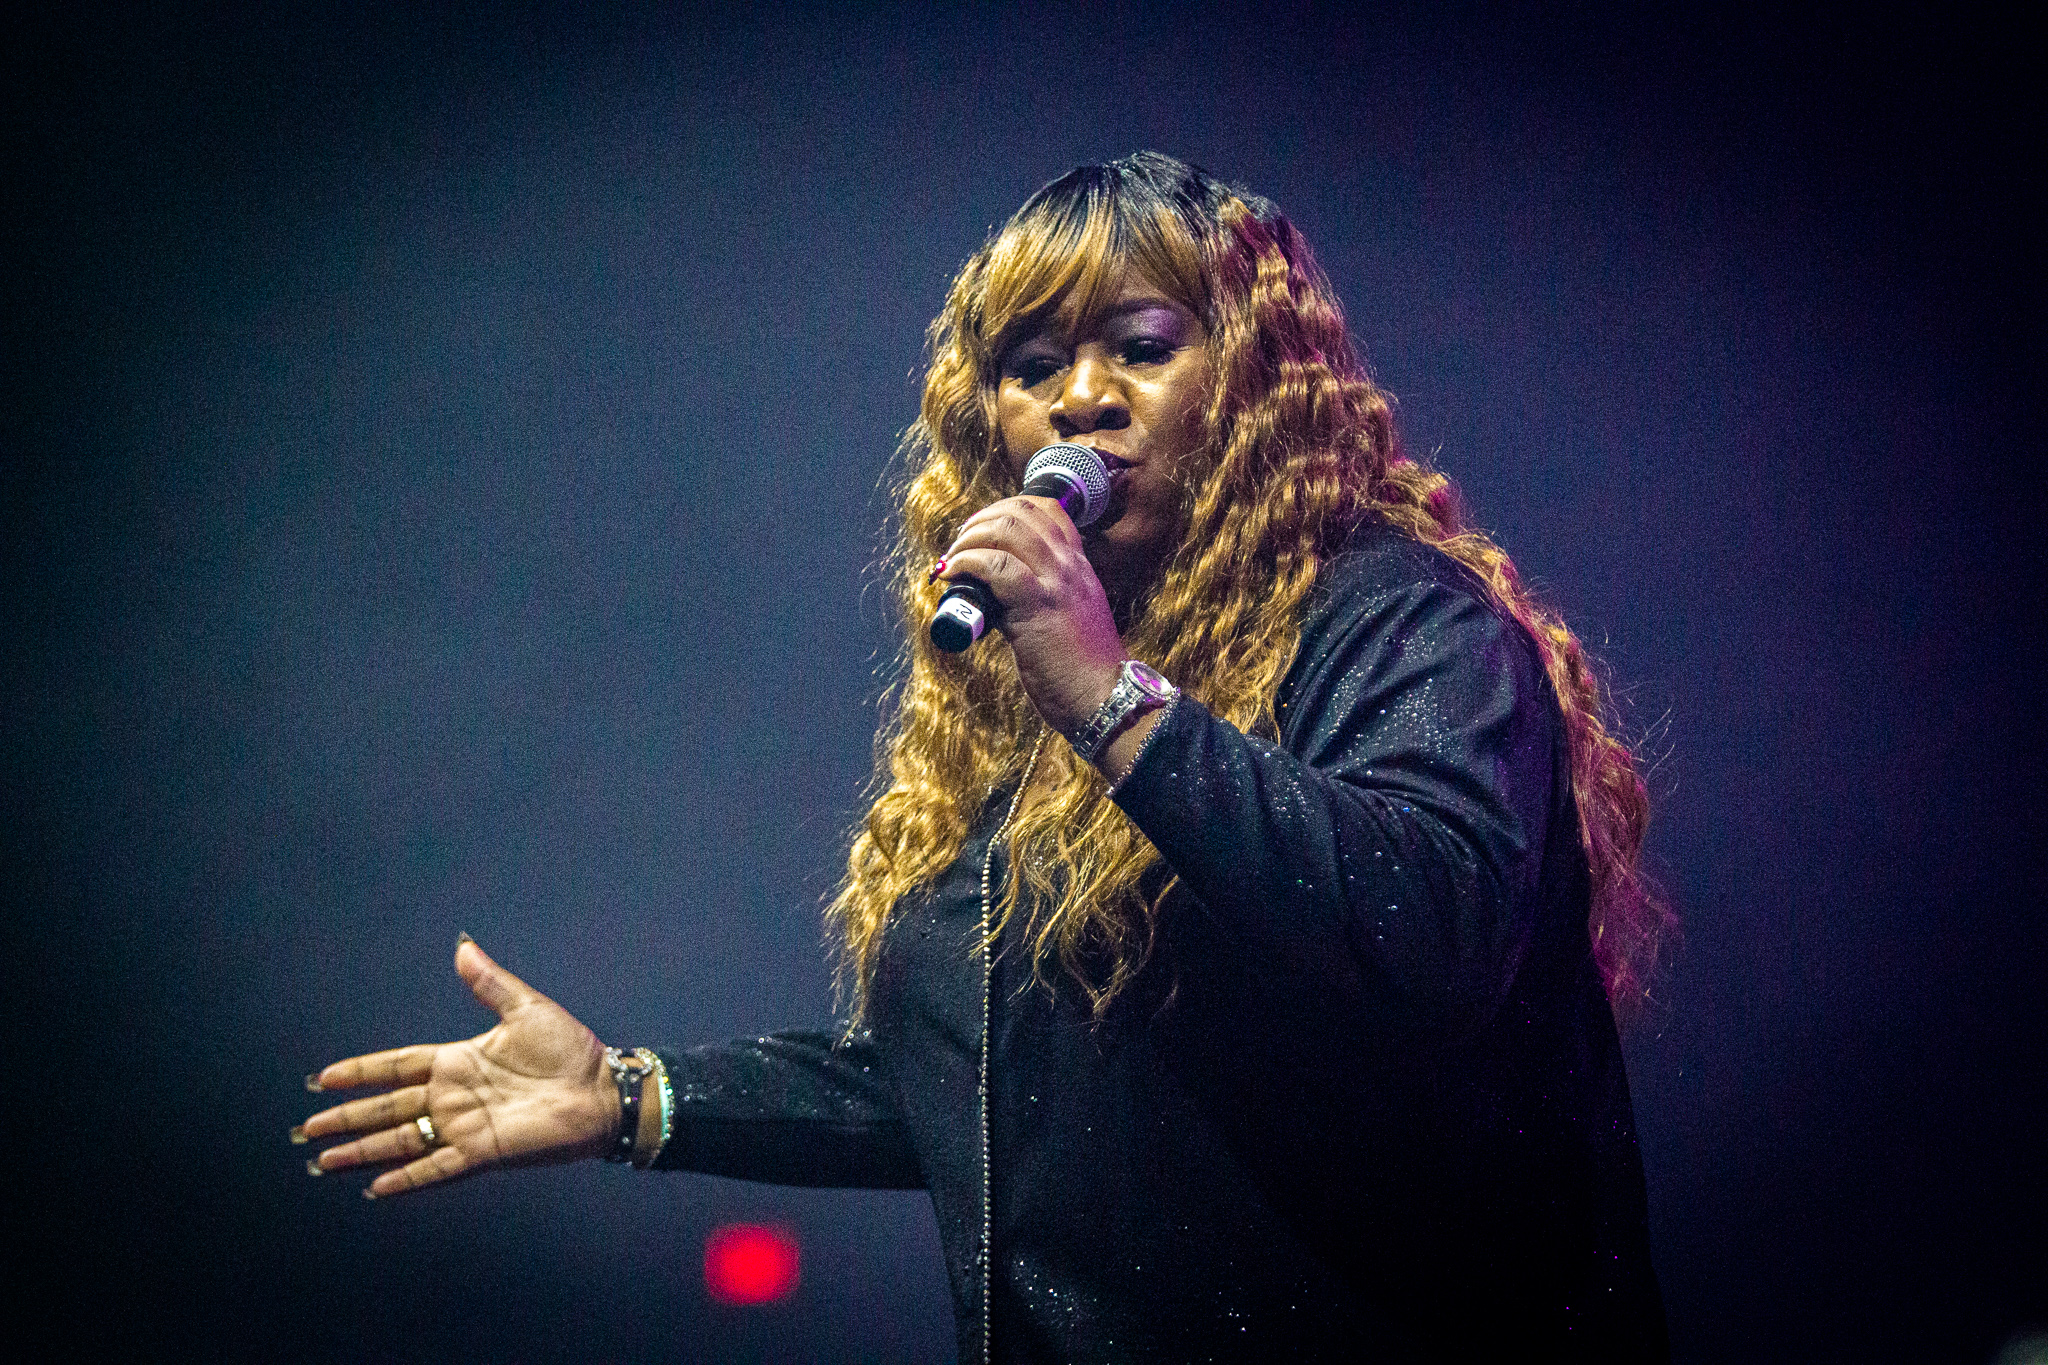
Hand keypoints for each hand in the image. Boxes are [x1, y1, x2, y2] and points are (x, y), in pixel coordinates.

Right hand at [296, 938, 618, 1197]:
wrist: (603, 1089)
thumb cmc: (570, 1050)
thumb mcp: (525, 1009)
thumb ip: (489, 983)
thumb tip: (462, 947)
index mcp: (458, 1061)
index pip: (396, 1068)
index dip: (360, 1073)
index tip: (322, 1079)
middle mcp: (453, 1097)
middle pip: (386, 1109)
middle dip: (345, 1118)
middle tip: (305, 1129)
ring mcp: (464, 1126)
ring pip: (400, 1141)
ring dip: (362, 1151)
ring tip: (323, 1161)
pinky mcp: (482, 1152)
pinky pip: (435, 1168)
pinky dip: (406, 1179)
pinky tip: (374, 1187)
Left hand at [937, 495, 1126, 734]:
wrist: (1105, 698)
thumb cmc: (1082, 668)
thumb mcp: (1073, 616)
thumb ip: (1047, 595)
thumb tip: (1000, 593)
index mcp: (1079, 566)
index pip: (1047, 510)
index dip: (1006, 508)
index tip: (983, 529)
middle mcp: (1070, 566)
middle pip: (1021, 511)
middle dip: (980, 520)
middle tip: (960, 544)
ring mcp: (1055, 583)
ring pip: (1006, 529)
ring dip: (968, 538)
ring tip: (952, 560)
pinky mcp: (1036, 606)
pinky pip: (994, 565)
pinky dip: (965, 562)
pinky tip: (952, 575)